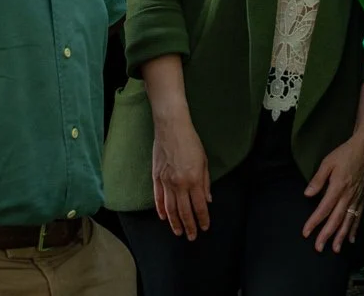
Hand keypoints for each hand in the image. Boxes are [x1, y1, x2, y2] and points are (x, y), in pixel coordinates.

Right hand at [150, 116, 212, 239]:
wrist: (171, 127)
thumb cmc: (191, 141)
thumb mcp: (204, 161)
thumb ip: (205, 182)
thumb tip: (207, 200)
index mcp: (193, 179)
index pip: (199, 206)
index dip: (202, 219)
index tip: (204, 227)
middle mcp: (179, 184)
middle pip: (184, 211)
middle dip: (189, 226)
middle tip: (191, 236)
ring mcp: (166, 181)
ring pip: (170, 208)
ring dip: (175, 222)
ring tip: (178, 232)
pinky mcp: (156, 177)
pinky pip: (158, 198)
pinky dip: (160, 209)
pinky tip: (164, 217)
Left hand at [303, 125, 363, 251]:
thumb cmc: (345, 154)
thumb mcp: (328, 162)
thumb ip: (318, 179)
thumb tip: (307, 194)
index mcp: (338, 187)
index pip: (324, 209)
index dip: (314, 222)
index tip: (306, 232)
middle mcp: (347, 196)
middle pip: (335, 219)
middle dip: (326, 235)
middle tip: (318, 248)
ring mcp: (356, 198)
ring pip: (348, 221)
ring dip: (341, 236)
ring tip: (335, 249)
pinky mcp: (362, 198)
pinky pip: (358, 216)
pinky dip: (354, 228)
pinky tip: (350, 238)